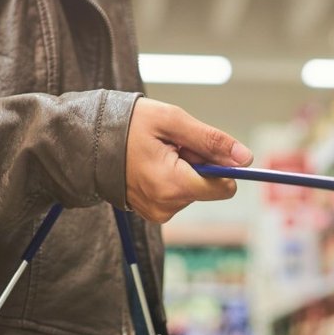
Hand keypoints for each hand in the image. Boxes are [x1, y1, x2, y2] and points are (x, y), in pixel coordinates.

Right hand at [125, 99, 251, 222]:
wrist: (88, 140)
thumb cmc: (128, 125)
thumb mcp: (172, 121)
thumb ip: (211, 141)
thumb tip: (245, 158)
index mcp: (172, 185)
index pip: (223, 188)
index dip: (222, 166)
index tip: (205, 148)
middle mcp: (166, 206)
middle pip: (207, 188)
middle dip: (197, 164)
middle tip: (171, 146)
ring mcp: (157, 212)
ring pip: (192, 191)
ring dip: (183, 169)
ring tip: (157, 153)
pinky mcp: (152, 212)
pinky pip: (177, 195)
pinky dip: (171, 178)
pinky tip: (151, 164)